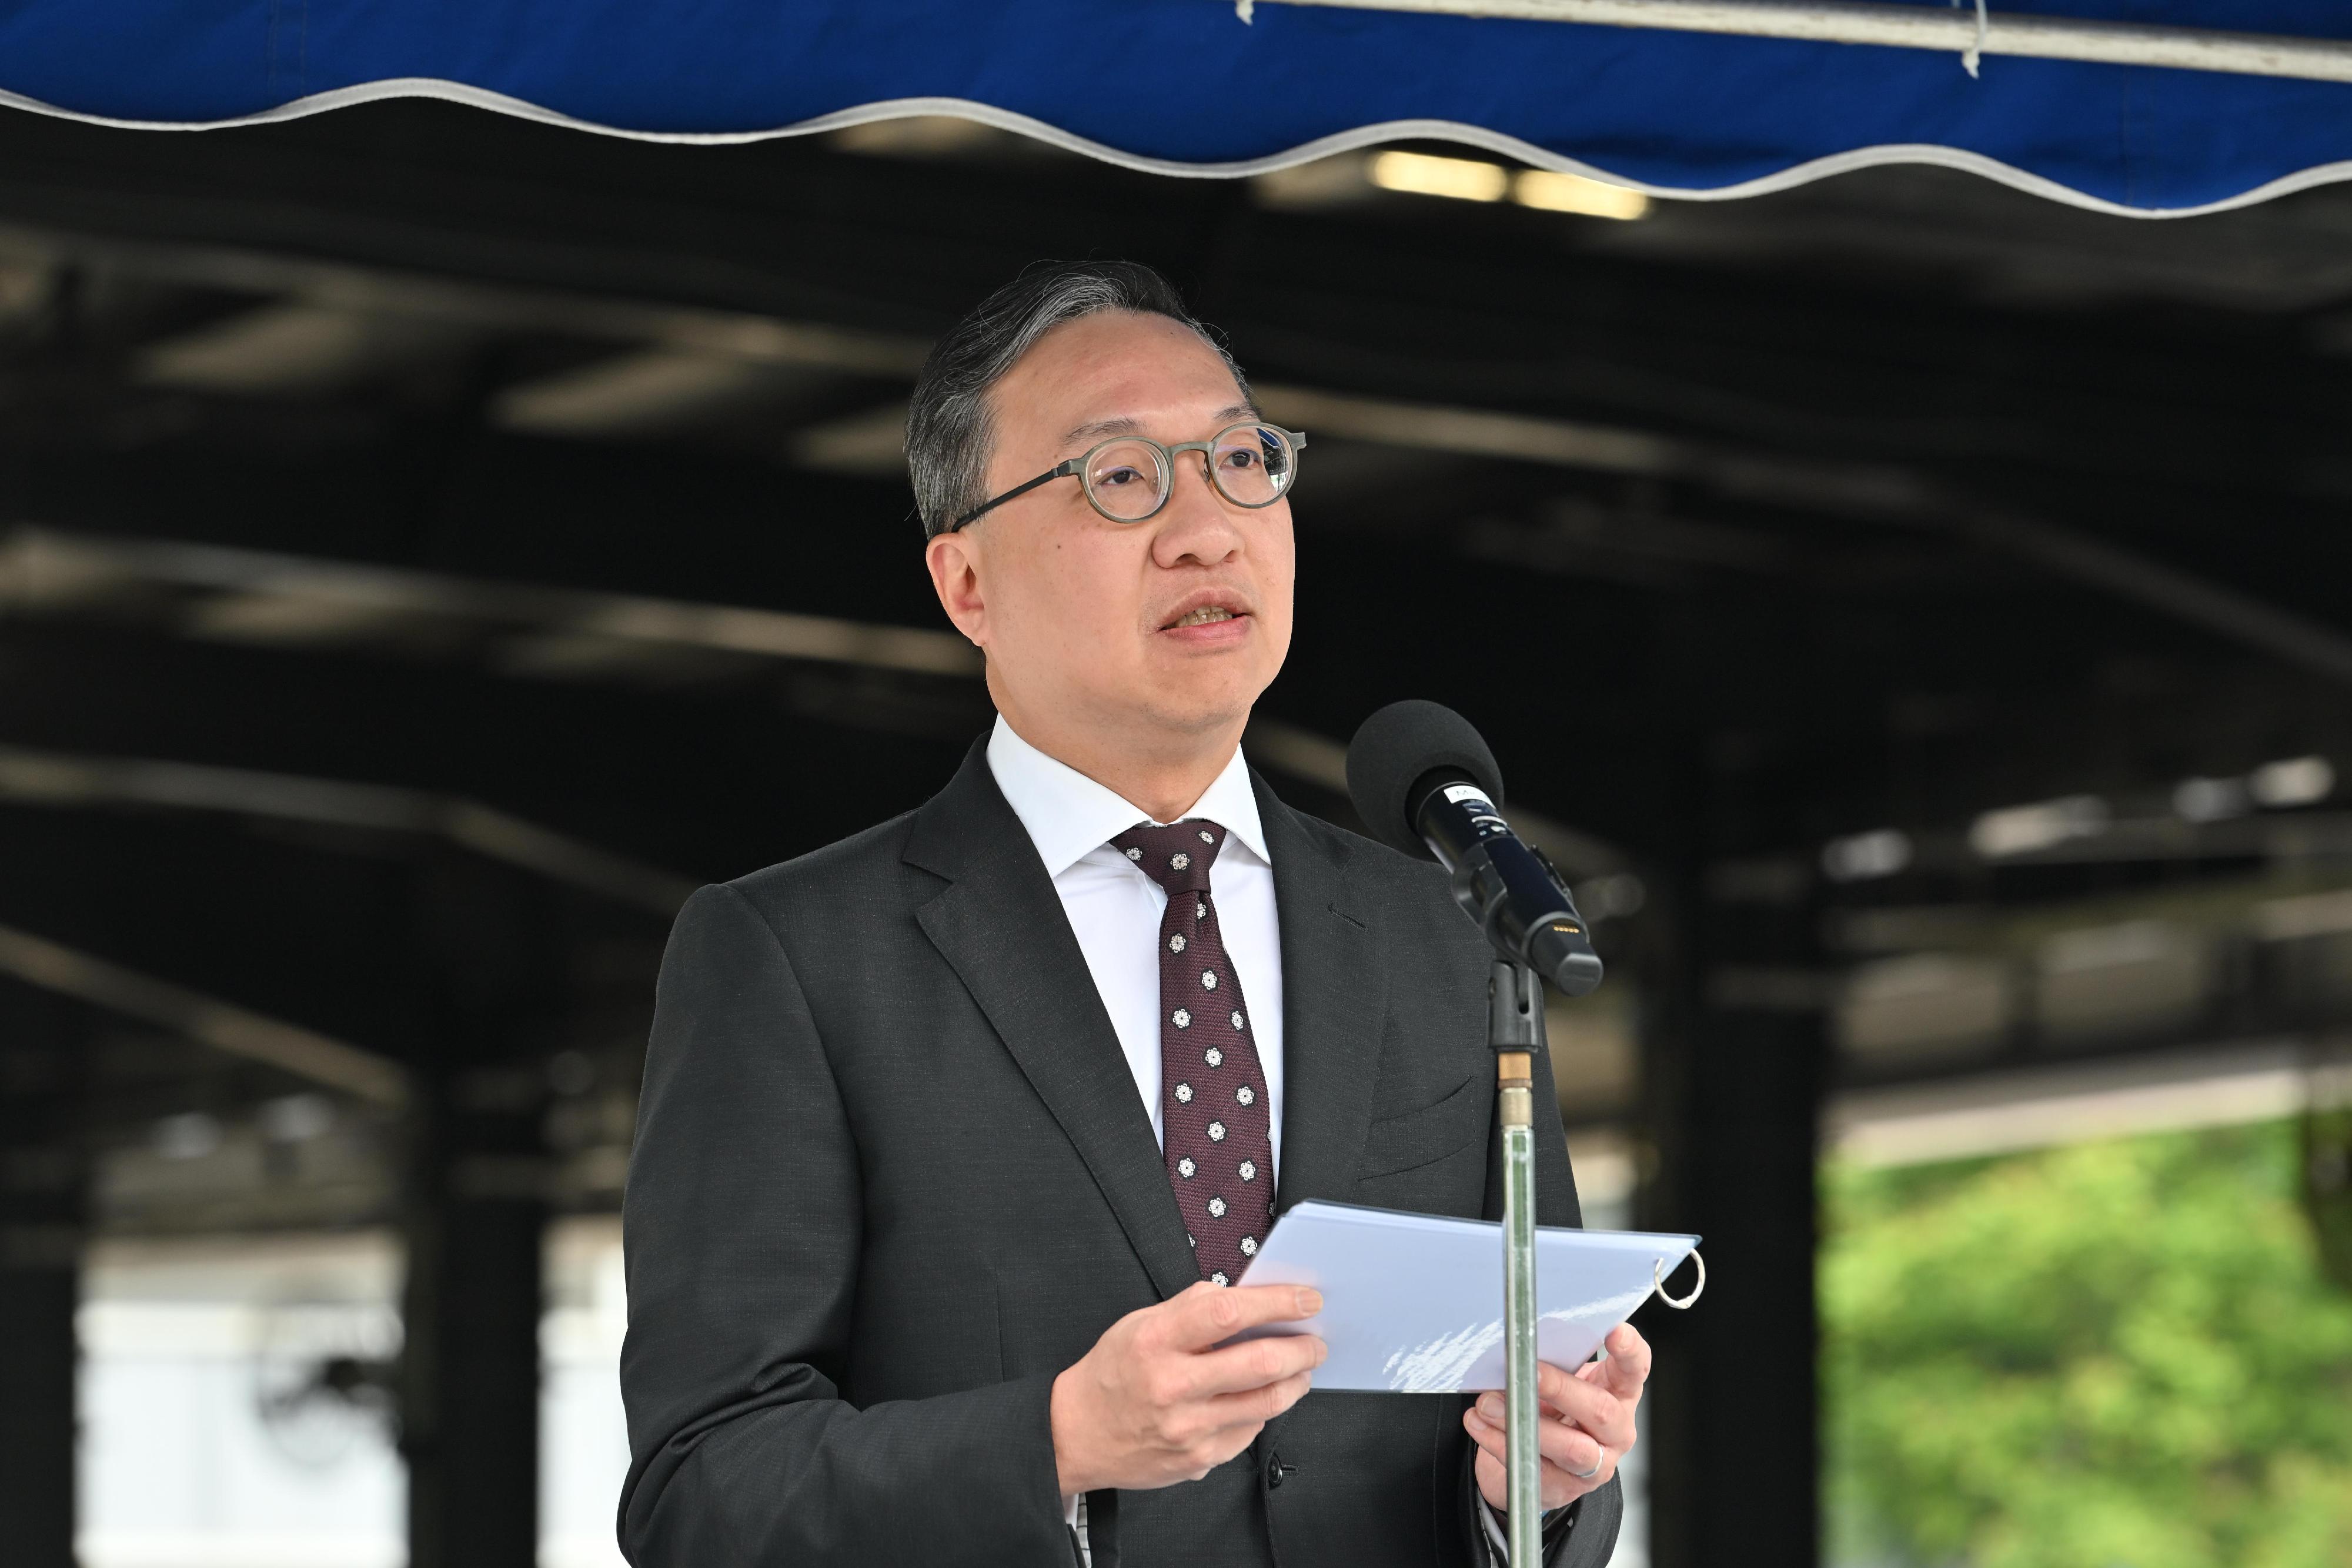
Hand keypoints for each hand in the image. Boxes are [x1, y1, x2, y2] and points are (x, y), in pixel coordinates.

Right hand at [1051, 1281, 1327, 1494]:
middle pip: (1259, 1364)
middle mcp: (1172, 1386)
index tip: (1304, 1298)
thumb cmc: (1112, 1374)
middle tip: (1315, 1340)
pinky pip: (1250, 1431)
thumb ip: (1191, 1307)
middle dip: (1302, 1348)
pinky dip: (1266, 1409)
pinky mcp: (1199, 1459)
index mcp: (1156, 1341)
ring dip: (1296, 1380)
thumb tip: (1245, 1296)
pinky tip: (1265, 1397)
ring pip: (1266, 1402)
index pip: (1228, 1313)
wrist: (1076, 1435)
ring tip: (1302, 1367)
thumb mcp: (1140, 1323)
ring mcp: (1188, 1428)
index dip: (1277, 1302)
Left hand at [1463, 1322, 1650, 1514]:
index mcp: (1620, 1393)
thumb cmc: (1554, 1406)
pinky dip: (1499, 1443)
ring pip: (1570, 1448)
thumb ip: (1554, 1362)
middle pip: (1601, 1411)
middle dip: (1560, 1389)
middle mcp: (1616, 1431)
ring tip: (1488, 1402)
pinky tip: (1478, 1424)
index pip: (1636, 1369)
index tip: (1614, 1332)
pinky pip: (1534, 1469)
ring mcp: (1596, 1465)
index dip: (1630, 1351)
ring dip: (1524, 1423)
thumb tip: (1519, 1343)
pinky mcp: (1564, 1488)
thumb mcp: (1562, 1378)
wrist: (1541, 1458)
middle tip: (1525, 1371)